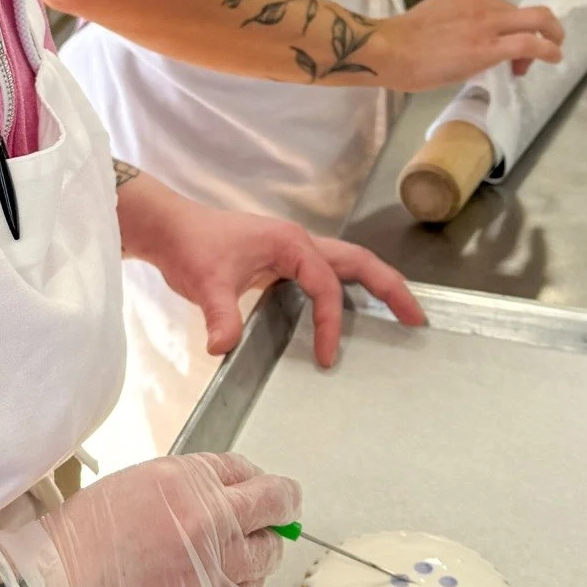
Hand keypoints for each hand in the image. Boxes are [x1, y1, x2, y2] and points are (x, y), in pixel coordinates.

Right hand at [0, 452, 300, 586]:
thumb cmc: (77, 544)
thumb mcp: (131, 488)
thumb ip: (181, 490)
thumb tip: (216, 498)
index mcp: (185, 480)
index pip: (243, 471)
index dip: (256, 480)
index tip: (261, 488)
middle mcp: (208, 520)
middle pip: (272, 507)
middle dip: (283, 508)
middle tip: (285, 513)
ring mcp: (214, 568)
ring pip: (265, 555)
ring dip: (264, 550)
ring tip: (256, 550)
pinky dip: (244, 584)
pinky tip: (231, 582)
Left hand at [119, 176, 425, 366]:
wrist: (170, 229)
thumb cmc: (191, 247)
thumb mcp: (205, 282)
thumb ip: (219, 315)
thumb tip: (222, 348)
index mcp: (290, 243)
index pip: (326, 285)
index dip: (331, 322)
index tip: (329, 357)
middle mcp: (299, 242)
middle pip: (359, 262)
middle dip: (390, 288)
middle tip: (416, 318)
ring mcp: (293, 251)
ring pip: (348, 264)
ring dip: (376, 285)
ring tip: (402, 312)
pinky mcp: (284, 262)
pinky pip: (329, 275)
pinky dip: (350, 290)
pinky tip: (355, 313)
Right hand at [372, 0, 569, 92]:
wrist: (392, 50)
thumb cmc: (411, 36)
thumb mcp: (444, 10)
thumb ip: (469, 17)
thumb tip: (485, 39)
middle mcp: (484, 1)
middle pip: (537, 8)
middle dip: (550, 28)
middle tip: (543, 45)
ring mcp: (487, 25)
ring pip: (540, 23)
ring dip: (554, 40)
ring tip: (552, 54)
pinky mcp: (487, 50)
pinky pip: (531, 46)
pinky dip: (548, 53)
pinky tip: (550, 59)